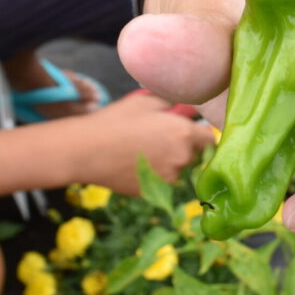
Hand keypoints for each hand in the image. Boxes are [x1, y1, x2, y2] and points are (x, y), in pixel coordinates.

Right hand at [72, 92, 214, 195]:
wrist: (85, 151)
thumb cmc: (115, 121)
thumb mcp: (146, 102)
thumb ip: (171, 105)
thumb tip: (181, 108)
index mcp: (184, 134)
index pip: (210, 138)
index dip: (200, 134)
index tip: (190, 131)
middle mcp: (182, 158)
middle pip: (193, 154)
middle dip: (182, 147)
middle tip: (157, 139)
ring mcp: (168, 179)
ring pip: (177, 169)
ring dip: (167, 162)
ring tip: (141, 151)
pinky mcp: (154, 192)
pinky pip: (161, 182)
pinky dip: (153, 175)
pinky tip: (133, 164)